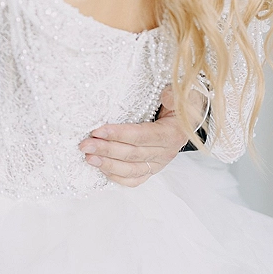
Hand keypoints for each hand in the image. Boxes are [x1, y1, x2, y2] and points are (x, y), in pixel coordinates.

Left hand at [79, 87, 203, 186]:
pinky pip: (134, 179)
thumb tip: (164, 97)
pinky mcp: (152, 169)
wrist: (188, 118)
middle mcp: (166, 152)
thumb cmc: (180, 104)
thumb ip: (171, 96)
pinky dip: (117, 176)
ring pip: (130, 169)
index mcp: (171, 133)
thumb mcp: (179, 94)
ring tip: (88, 157)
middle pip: (131, 154)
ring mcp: (158, 163)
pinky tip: (101, 168)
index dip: (118, 134)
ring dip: (107, 164)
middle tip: (84, 145)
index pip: (141, 136)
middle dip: (105, 149)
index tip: (97, 131)